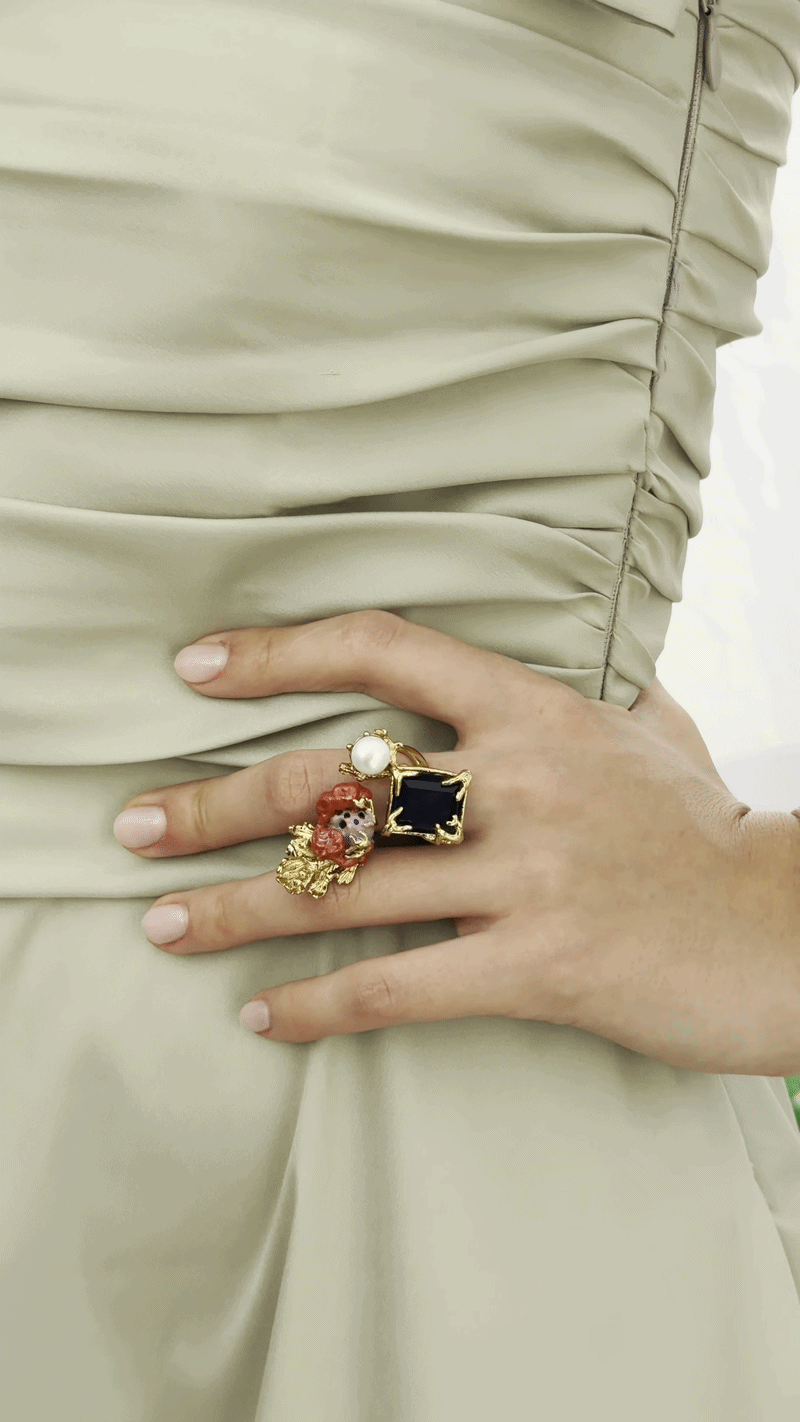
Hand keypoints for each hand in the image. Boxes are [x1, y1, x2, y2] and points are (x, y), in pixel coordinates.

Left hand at [113, 611, 799, 1072]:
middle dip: (217, 805)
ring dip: (237, 909)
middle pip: (333, 779)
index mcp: (533, 709)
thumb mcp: (651, 726)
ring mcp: (527, 873)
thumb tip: (557, 636)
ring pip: (346, 887)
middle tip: (134, 828)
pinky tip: (260, 1019)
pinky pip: (399, 986)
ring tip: (160, 924)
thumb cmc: (706, 827)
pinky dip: (318, 1007)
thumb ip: (583, 682)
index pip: (383, 651)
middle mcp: (518, 779)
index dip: (279, 653)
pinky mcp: (540, 966)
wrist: (785, 929)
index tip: (196, 670)